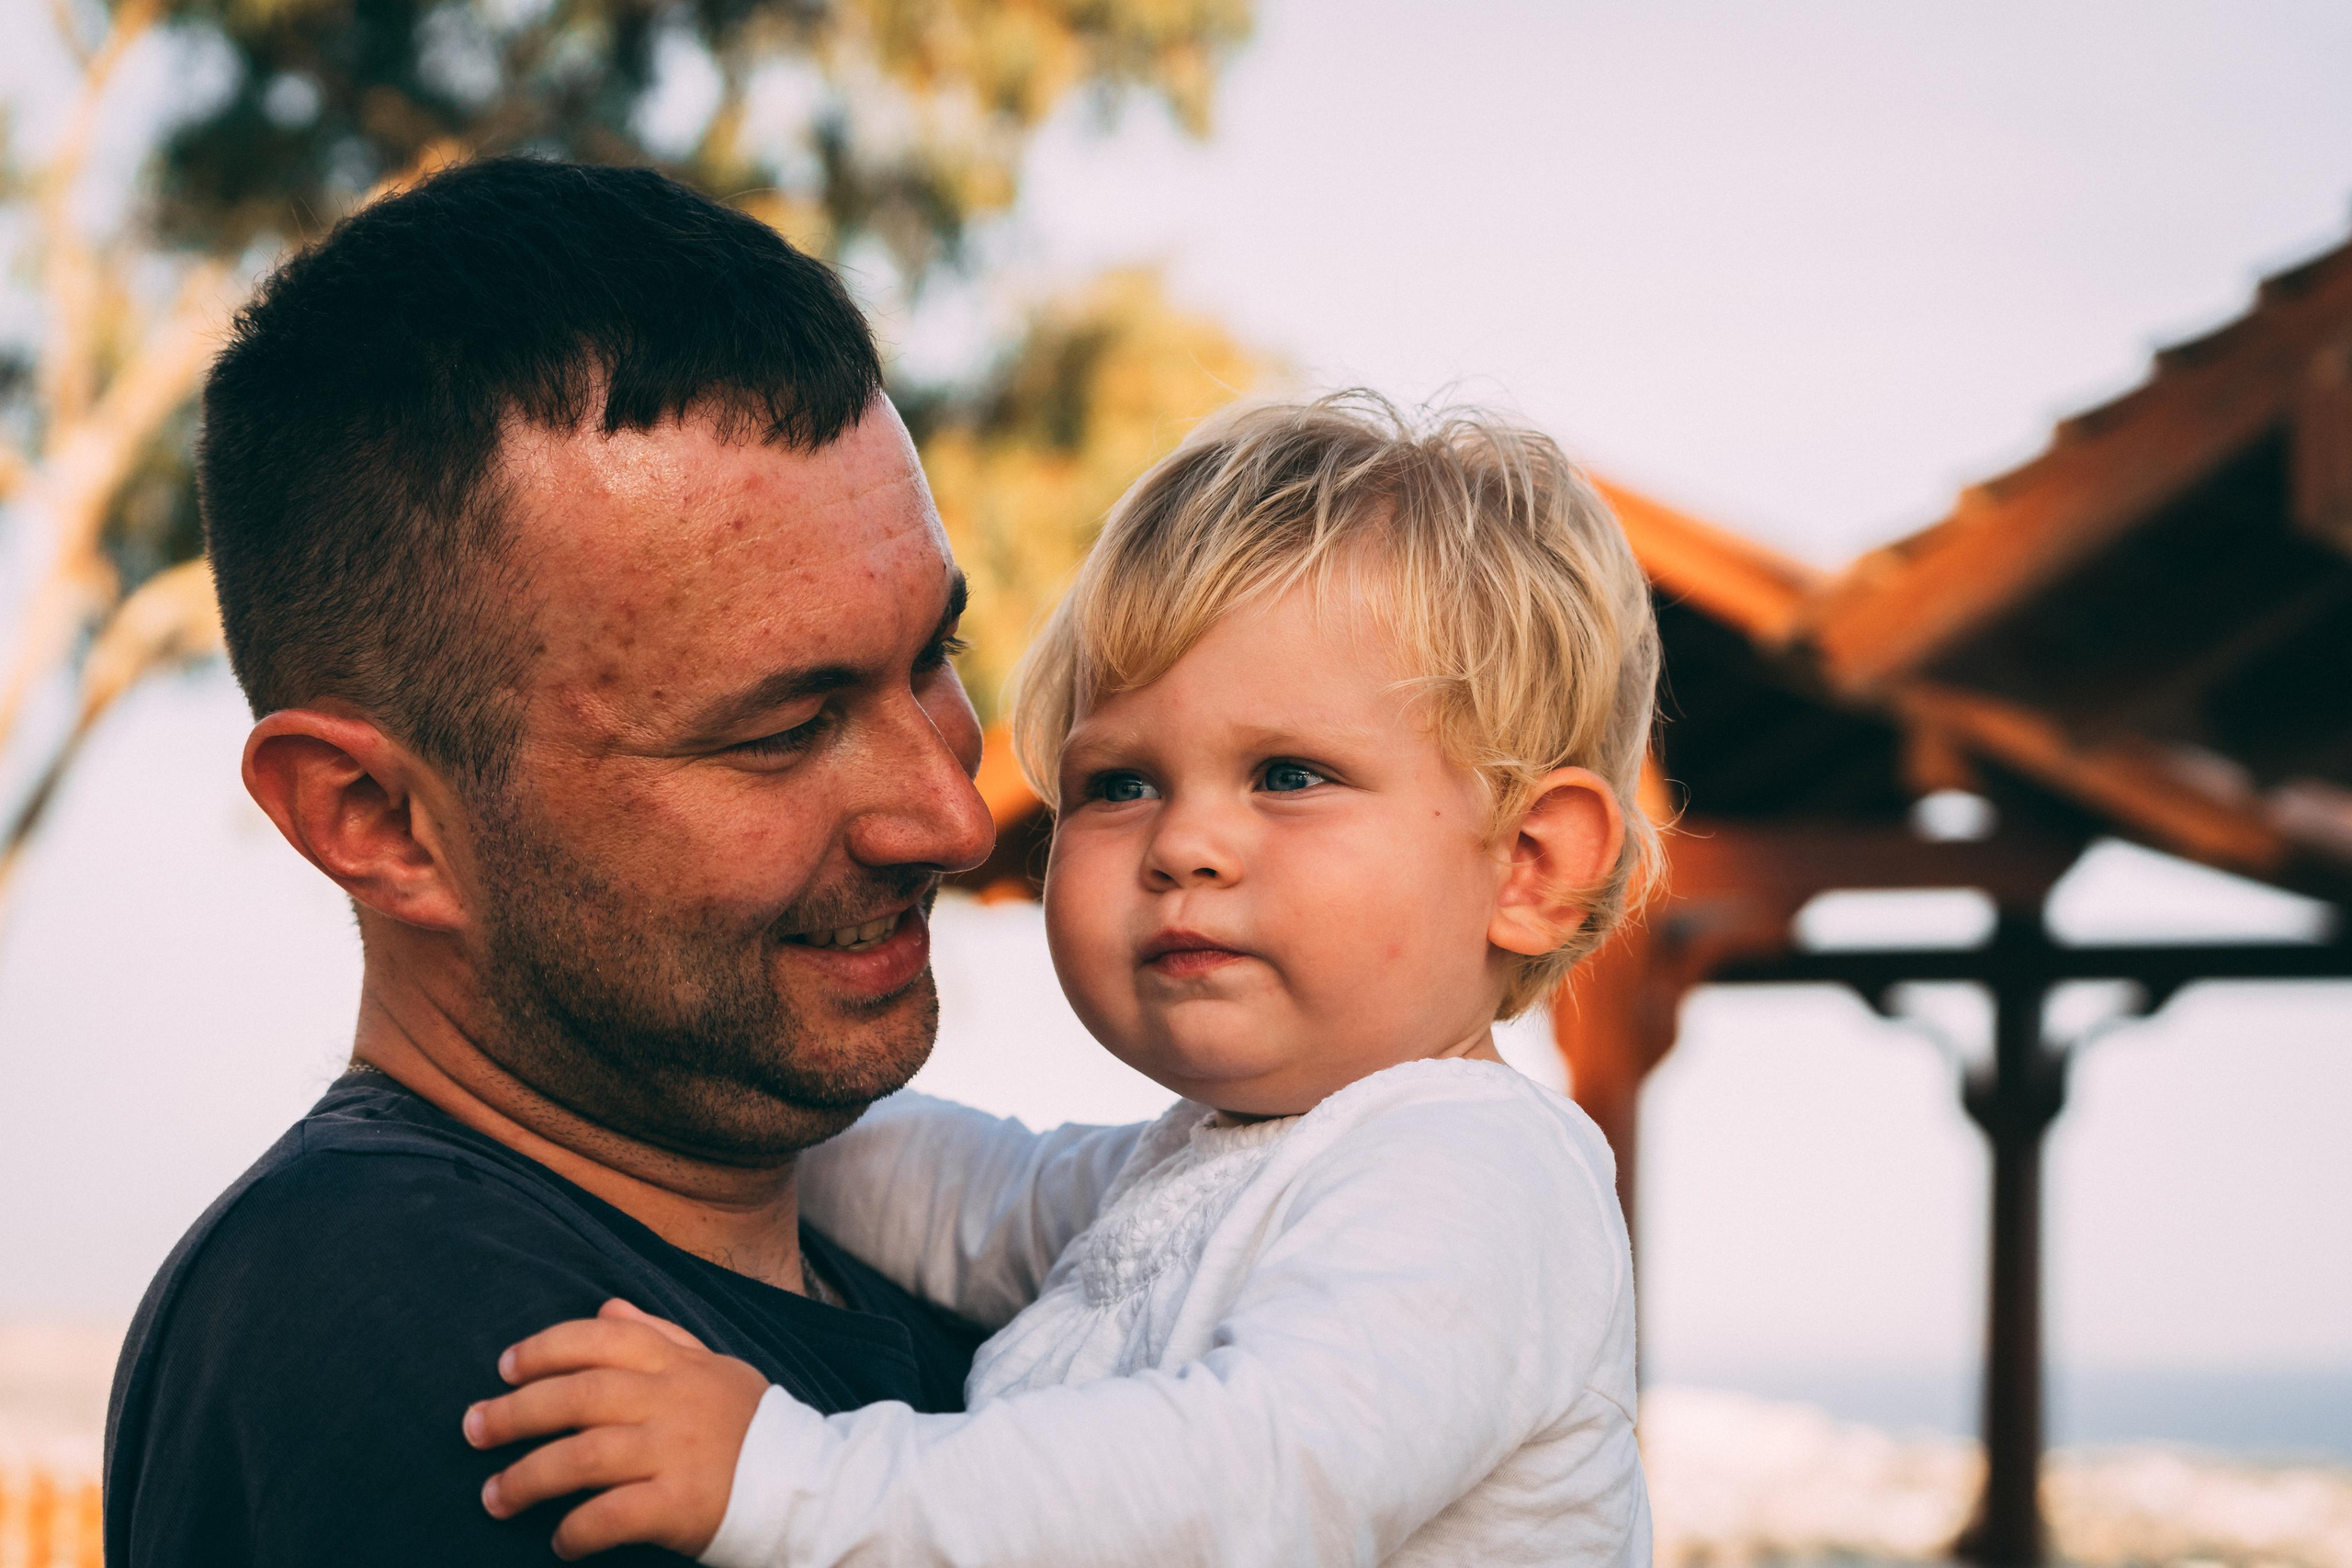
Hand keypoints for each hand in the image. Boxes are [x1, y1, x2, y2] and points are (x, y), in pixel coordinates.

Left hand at [464, 1298, 770, 1559]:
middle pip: (578, 1396)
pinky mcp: (682, 1506)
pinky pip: (613, 1515)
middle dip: (516, 1412)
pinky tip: (559, 1540)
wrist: (808, 1486)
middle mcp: (672, 1401)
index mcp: (678, 1365)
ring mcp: (676, 1453)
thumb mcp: (713, 1367)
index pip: (601, 1339)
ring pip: (584, 1457)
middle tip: (473, 1430)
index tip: (505, 1367)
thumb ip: (660, 1335)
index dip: (546, 1348)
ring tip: (494, 1496)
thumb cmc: (749, 1427)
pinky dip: (576, 1529)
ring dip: (528, 1477)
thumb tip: (606, 1308)